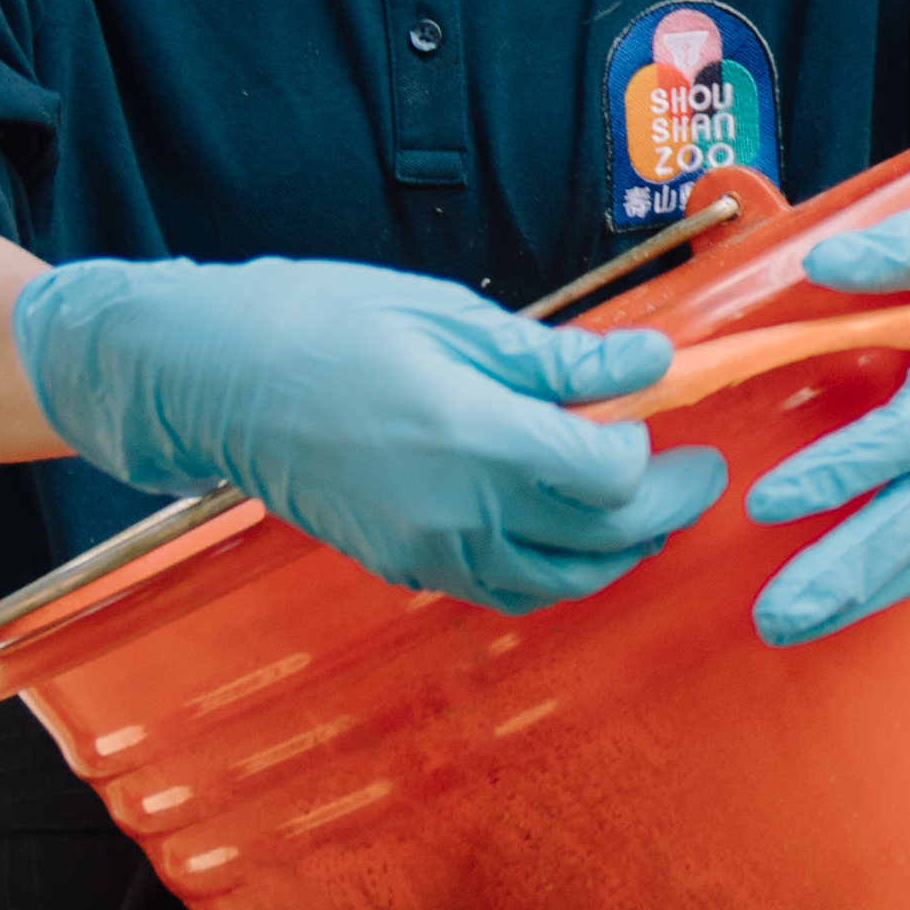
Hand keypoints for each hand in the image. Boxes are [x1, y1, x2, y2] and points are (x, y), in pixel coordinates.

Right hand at [11, 255, 721, 613]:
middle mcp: (456, 512)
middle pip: (600, 539)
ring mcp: (426, 551)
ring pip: (558, 584)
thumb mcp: (453, 318)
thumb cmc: (322, 324)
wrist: (214, 377)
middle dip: (663, 509)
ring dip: (617, 554)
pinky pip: (503, 591)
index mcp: (474, 437)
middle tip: (695, 473)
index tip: (682, 424)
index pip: (611, 476)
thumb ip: (560, 359)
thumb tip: (651, 361)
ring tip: (644, 510)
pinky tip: (568, 533)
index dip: (660, 456)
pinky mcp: (401, 567)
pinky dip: (554, 572)